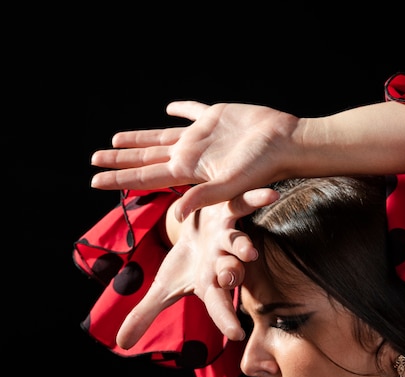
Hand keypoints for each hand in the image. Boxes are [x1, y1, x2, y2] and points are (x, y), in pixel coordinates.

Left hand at [91, 101, 296, 220]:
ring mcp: (200, 137)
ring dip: (138, 138)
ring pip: (160, 137)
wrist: (286, 144)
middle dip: (119, 159)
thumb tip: (176, 215)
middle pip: (145, 157)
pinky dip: (181, 109)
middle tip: (93, 158)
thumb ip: (203, 197)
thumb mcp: (230, 185)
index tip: (93, 182)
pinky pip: (192, 111)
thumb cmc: (262, 166)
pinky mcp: (215, 117)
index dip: (118, 179)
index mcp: (187, 170)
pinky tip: (169, 109)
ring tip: (116, 138)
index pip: (144, 176)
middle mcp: (189, 155)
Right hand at [116, 187, 277, 349]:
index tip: (234, 334)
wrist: (200, 229)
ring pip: (236, 241)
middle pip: (230, 272)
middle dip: (231, 276)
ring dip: (241, 245)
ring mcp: (227, 236)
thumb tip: (121, 344)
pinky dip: (254, 199)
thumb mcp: (164, 288)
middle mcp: (223, 261)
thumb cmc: (188, 264)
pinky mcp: (228, 209)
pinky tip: (270, 195)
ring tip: (248, 250)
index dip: (224, 318)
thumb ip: (145, 315)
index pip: (217, 305)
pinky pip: (243, 204)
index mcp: (209, 282)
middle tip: (228, 279)